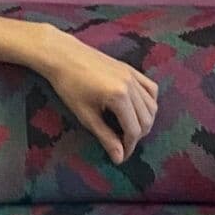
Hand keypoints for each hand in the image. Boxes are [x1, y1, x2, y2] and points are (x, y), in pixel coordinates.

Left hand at [39, 32, 158, 163]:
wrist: (62, 55)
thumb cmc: (69, 86)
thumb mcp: (86, 115)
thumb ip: (106, 137)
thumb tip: (120, 158)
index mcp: (119, 97)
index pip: (134, 130)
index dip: (129, 147)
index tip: (121, 156)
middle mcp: (131, 85)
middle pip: (146, 119)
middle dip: (137, 136)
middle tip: (122, 144)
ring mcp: (132, 75)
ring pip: (152, 105)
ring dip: (144, 120)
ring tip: (129, 129)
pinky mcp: (130, 69)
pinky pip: (150, 88)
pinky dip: (149, 102)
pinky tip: (138, 109)